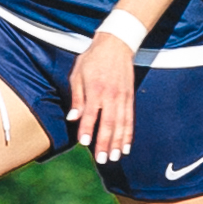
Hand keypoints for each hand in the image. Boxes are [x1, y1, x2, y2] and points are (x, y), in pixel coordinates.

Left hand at [68, 33, 140, 164]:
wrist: (117, 44)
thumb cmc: (93, 59)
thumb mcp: (78, 74)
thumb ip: (77, 97)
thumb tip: (72, 118)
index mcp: (95, 89)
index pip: (91, 113)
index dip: (87, 128)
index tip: (84, 142)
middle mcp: (110, 95)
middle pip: (108, 123)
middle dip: (105, 142)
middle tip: (103, 160)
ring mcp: (122, 97)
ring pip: (121, 124)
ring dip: (118, 142)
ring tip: (115, 158)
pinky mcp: (130, 98)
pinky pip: (129, 119)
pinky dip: (128, 134)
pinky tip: (126, 147)